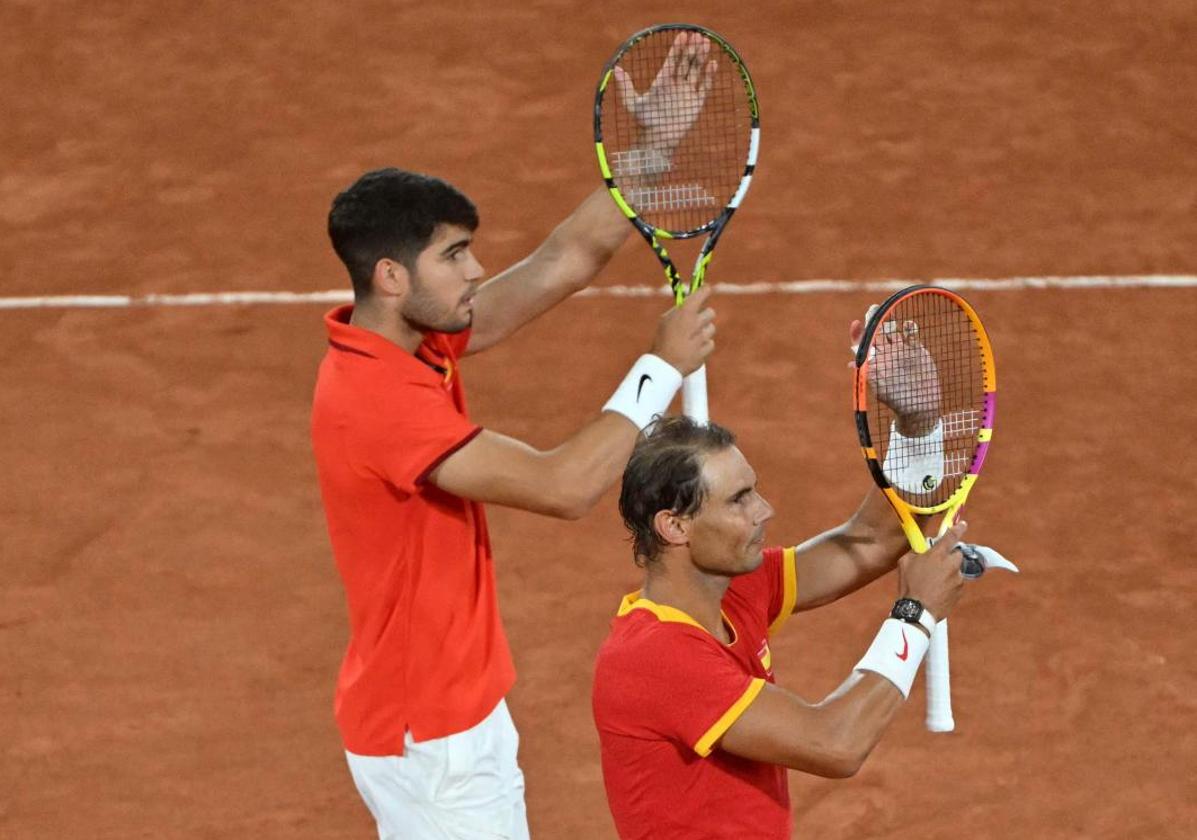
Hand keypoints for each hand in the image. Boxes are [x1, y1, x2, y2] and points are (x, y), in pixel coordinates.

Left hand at [613, 31, 716, 154]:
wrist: (657, 141)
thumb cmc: (644, 122)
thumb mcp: (632, 104)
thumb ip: (626, 87)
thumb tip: (616, 69)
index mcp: (662, 81)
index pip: (672, 61)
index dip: (677, 48)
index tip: (683, 35)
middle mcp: (676, 84)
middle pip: (686, 62)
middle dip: (692, 49)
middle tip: (697, 36)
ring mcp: (687, 93)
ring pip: (696, 70)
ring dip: (701, 57)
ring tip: (706, 42)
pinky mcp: (696, 103)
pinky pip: (704, 87)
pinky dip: (709, 76)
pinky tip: (712, 63)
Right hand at [651, 284, 714, 374]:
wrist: (664, 365)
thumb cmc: (662, 340)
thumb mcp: (666, 320)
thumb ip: (679, 311)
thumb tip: (690, 303)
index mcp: (685, 312)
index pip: (702, 293)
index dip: (705, 291)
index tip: (706, 289)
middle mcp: (696, 322)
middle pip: (710, 312)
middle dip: (704, 316)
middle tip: (696, 321)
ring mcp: (702, 337)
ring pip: (711, 329)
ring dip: (704, 332)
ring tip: (691, 339)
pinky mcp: (706, 350)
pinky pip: (710, 343)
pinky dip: (704, 345)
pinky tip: (693, 349)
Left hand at [849, 312, 940, 436]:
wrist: (919, 406)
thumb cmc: (895, 399)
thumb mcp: (879, 387)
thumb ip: (867, 373)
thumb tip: (852, 363)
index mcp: (872, 361)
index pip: (861, 343)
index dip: (857, 333)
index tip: (856, 323)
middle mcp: (884, 352)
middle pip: (876, 331)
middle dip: (873, 319)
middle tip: (873, 308)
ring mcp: (899, 349)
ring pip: (892, 329)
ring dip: (889, 320)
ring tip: (888, 313)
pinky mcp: (915, 349)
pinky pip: (910, 334)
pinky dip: (909, 327)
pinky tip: (908, 326)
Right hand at [897, 520, 967, 621]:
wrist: (918, 610)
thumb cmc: (910, 585)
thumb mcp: (905, 563)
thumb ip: (916, 553)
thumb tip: (922, 550)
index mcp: (937, 554)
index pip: (951, 537)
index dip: (958, 529)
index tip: (963, 524)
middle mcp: (951, 564)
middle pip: (957, 554)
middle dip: (950, 557)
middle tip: (938, 564)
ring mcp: (958, 578)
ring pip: (956, 570)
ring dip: (949, 573)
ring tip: (935, 583)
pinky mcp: (960, 591)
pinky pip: (956, 584)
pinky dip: (950, 585)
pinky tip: (938, 592)